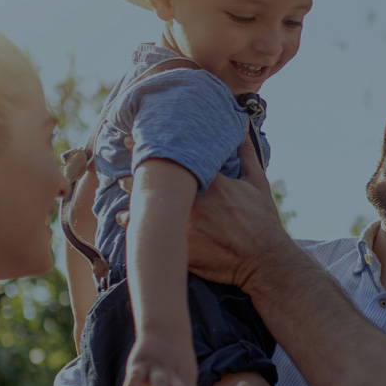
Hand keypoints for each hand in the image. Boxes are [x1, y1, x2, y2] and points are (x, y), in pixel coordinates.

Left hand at [116, 140, 292, 287]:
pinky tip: (125, 217)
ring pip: (148, 206)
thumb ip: (245, 151)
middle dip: (139, 167)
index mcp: (212, 182)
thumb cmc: (262, 221)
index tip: (138, 133)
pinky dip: (135, 224)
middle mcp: (195, 202)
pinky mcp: (180, 248)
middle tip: (125, 155)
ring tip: (121, 186)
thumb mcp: (258, 182)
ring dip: (133, 195)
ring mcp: (185, 226)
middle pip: (157, 180)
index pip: (178, 156)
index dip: (157, 143)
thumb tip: (241, 123)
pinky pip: (150, 234)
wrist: (264, 262)